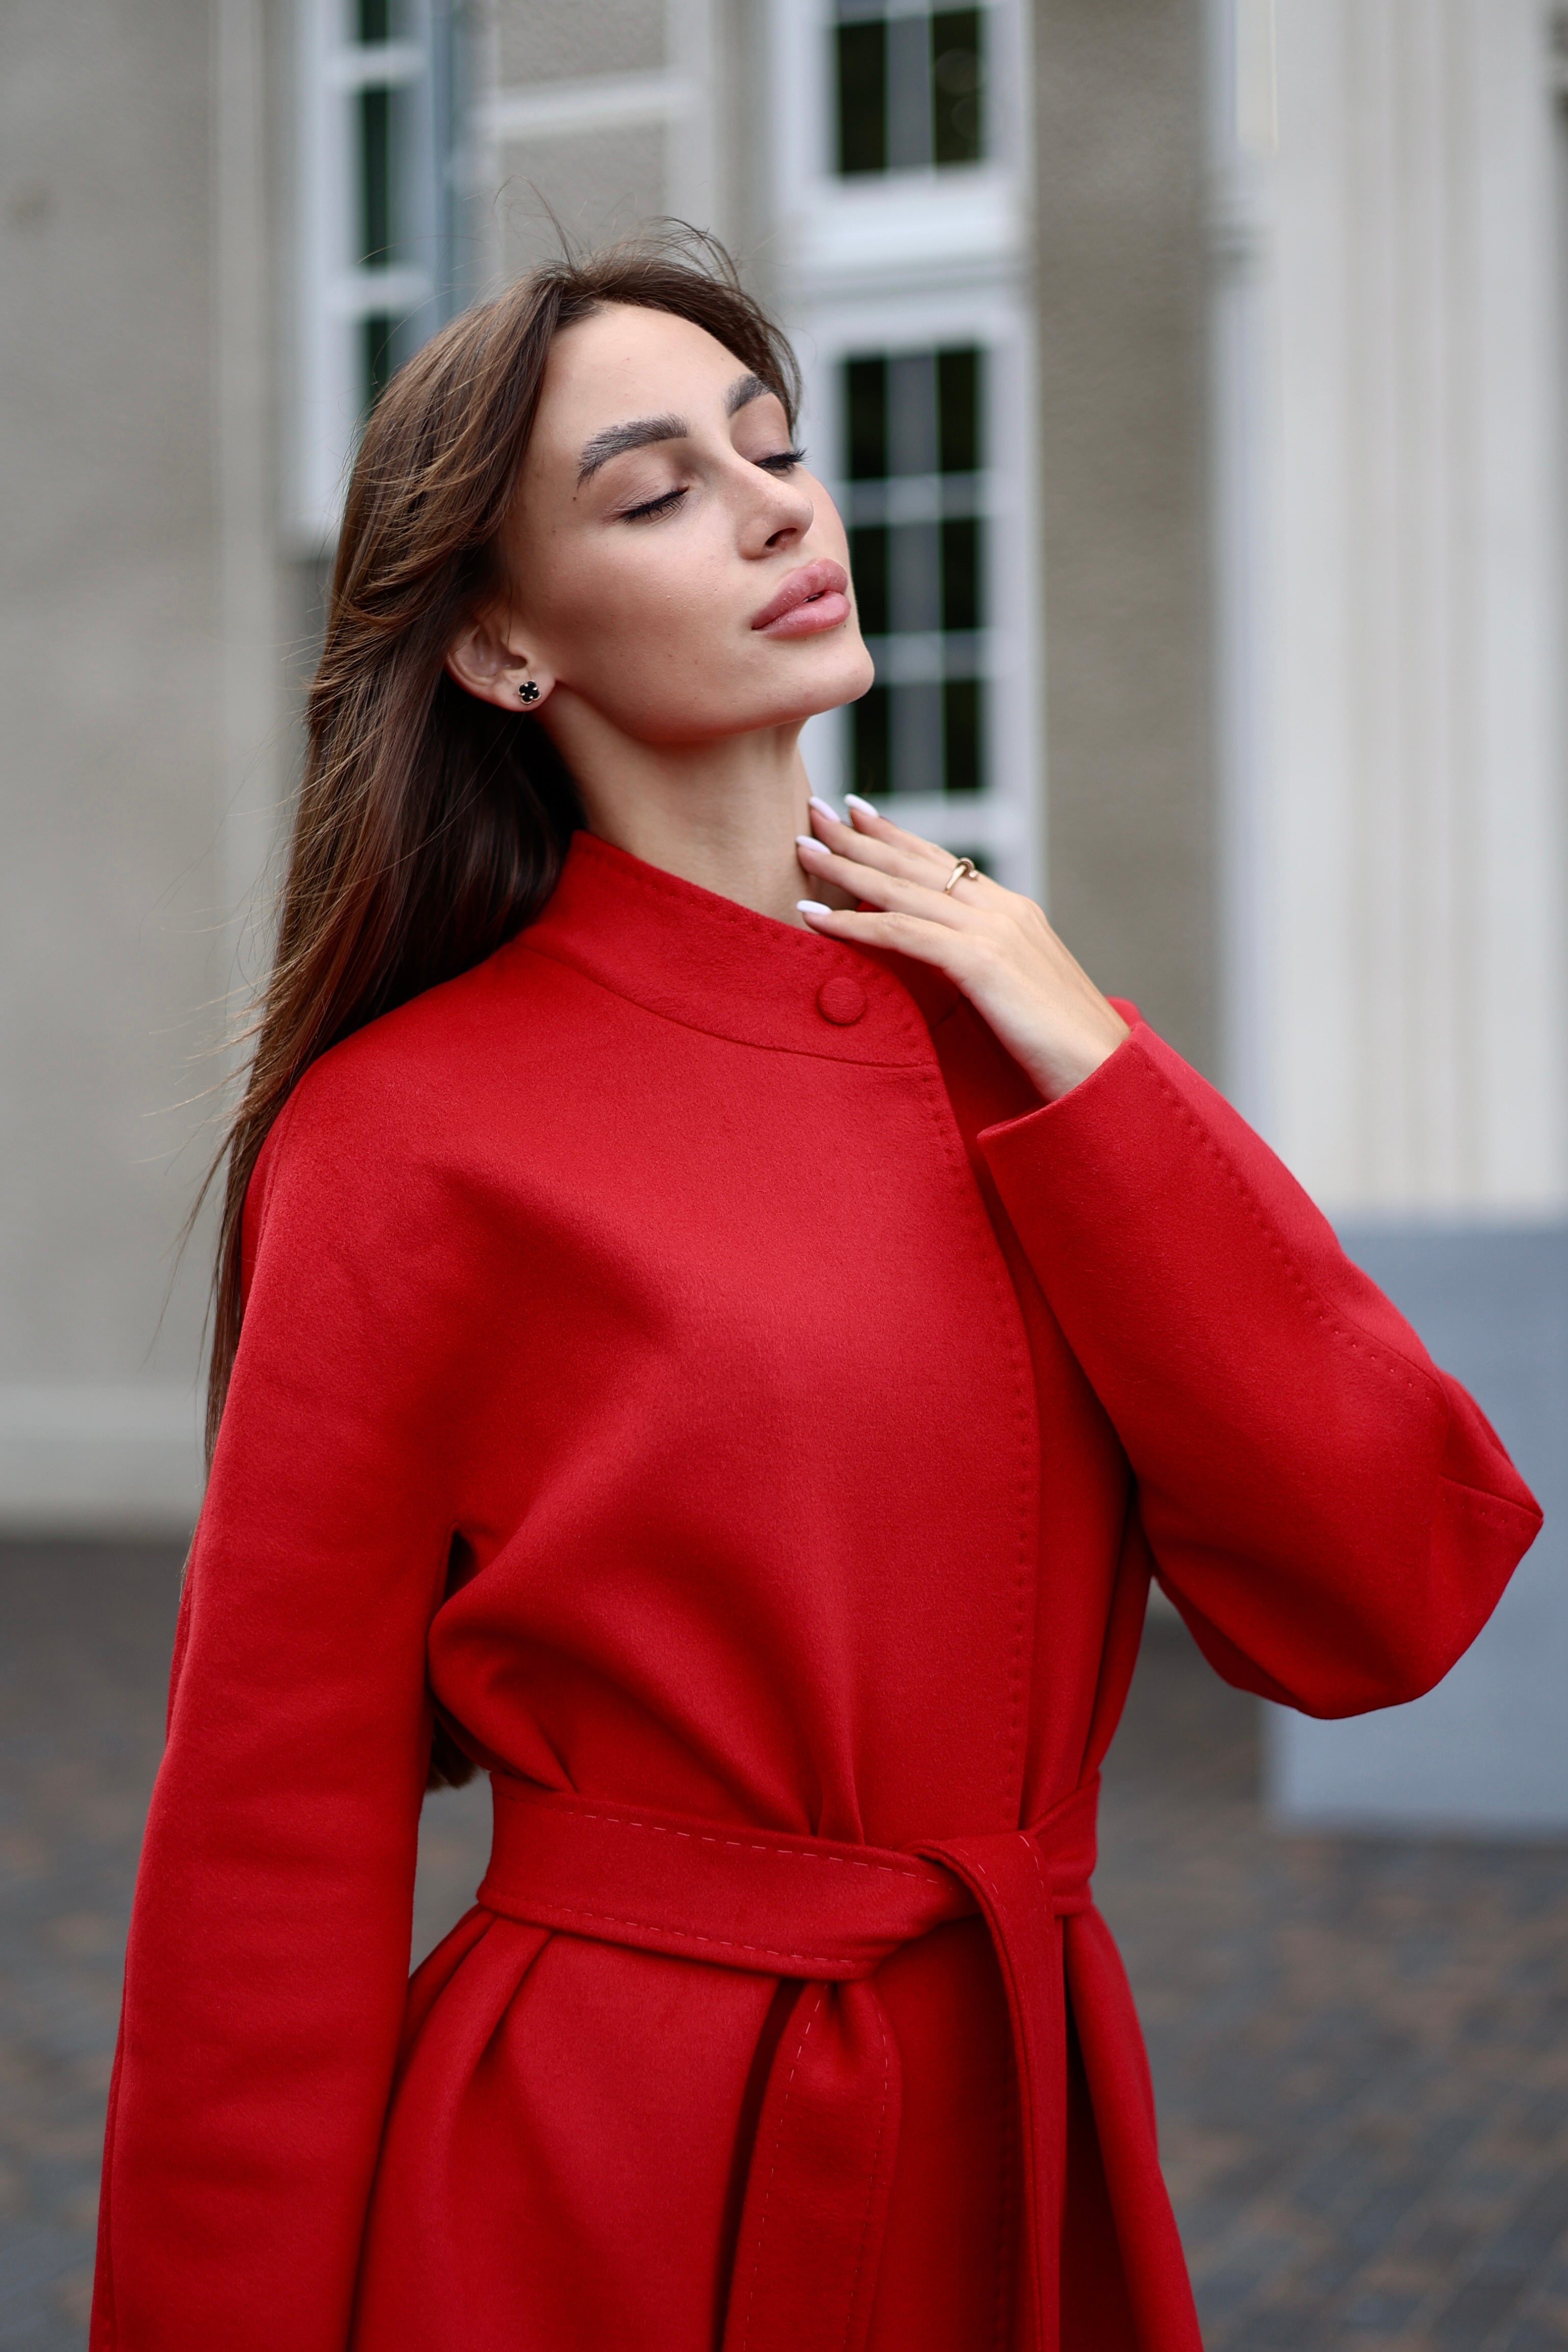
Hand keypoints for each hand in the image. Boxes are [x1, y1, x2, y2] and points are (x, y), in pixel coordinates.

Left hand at [795, 797, 1129, 1102]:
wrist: (1105, 1074)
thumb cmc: (1061, 1049)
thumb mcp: (1016, 994)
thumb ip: (981, 969)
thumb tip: (940, 969)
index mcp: (1014, 912)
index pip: (944, 863)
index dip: (898, 836)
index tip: (857, 814)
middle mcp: (1004, 910)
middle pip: (917, 863)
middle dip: (860, 835)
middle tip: (815, 810)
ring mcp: (994, 931)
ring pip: (903, 889)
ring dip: (845, 868)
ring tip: (801, 849)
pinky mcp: (982, 962)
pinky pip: (902, 933)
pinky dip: (853, 923)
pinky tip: (814, 917)